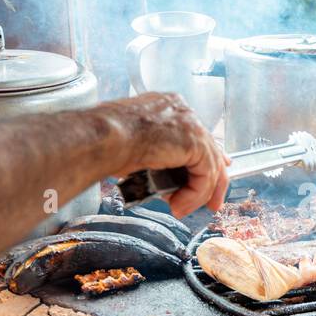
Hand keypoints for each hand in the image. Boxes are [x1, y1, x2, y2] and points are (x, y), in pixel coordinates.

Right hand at [106, 93, 229, 216]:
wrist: (103, 138)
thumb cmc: (105, 140)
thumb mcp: (133, 144)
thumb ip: (154, 154)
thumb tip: (158, 174)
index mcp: (168, 107)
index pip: (197, 135)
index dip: (206, 158)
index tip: (209, 178)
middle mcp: (183, 112)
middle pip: (210, 150)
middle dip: (213, 181)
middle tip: (210, 203)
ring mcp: (192, 126)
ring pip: (209, 166)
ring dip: (197, 194)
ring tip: (180, 209)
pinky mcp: (195, 143)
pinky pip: (205, 176)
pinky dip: (194, 195)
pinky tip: (179, 205)